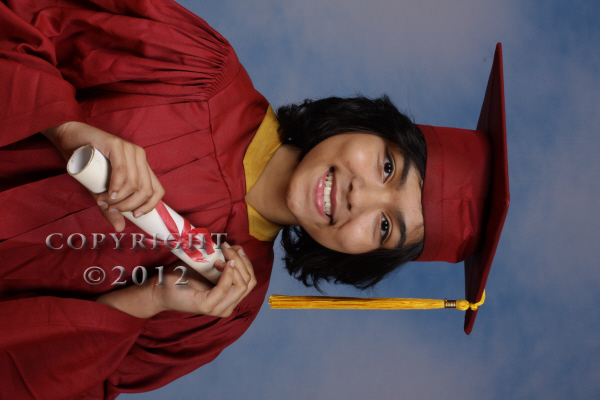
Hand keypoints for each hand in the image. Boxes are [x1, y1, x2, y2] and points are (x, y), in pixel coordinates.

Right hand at [42, 121, 164, 231]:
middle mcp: (140, 157)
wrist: (69, 140)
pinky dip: (116, 186)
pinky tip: (108, 193)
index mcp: (142, 167)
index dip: (150, 206)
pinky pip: (122, 170)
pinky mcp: (116, 144)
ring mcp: (130, 149)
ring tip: (104, 201)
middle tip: (112, 210)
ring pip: (134, 182)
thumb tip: (120, 228)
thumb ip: (110, 209)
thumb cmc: (88, 165)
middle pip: (146, 190)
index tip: (135, 216)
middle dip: (129, 205)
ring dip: (119, 198)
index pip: (158, 190)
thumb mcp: (101, 191)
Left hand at [151, 243, 256, 316]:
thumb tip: (239, 248)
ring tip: (220, 257)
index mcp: (230, 298)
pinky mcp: (207, 306)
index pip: (251, 280)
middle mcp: (228, 306)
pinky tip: (222, 263)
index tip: (233, 247)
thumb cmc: (183, 276)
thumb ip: (226, 260)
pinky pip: (226, 289)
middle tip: (227, 248)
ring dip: (234, 266)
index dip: (246, 262)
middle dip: (241, 261)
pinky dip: (227, 274)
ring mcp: (218, 308)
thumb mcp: (210, 266)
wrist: (160, 288)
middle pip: (249, 282)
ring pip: (241, 285)